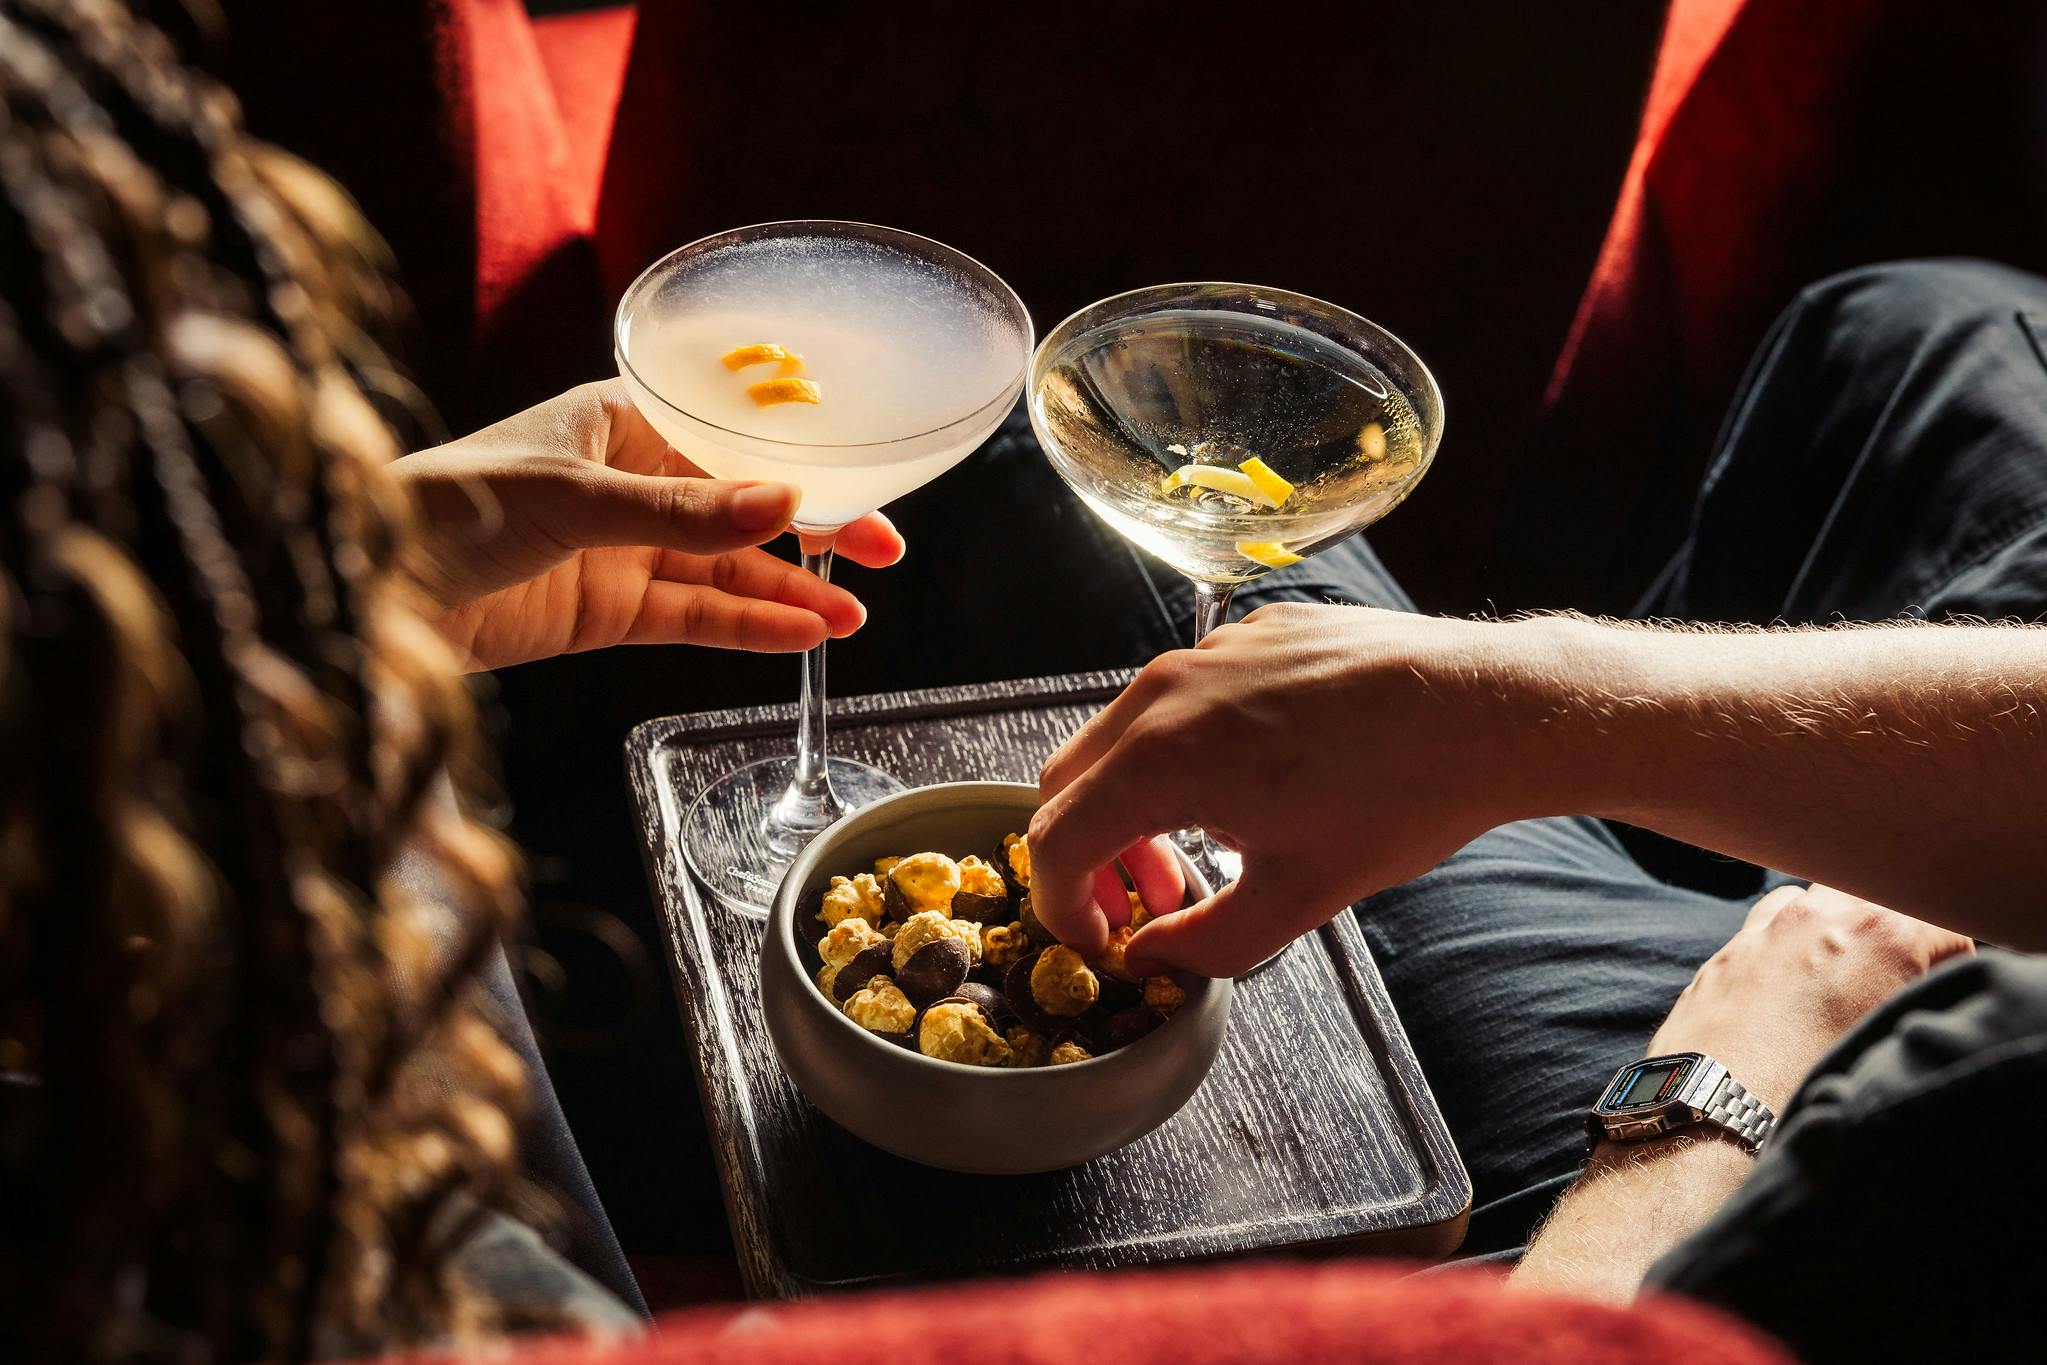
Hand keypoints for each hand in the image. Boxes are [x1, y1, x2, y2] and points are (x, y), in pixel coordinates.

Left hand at [394, 380, 905, 669]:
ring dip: (788, 592)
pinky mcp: (608, 610)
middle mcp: (632, 480)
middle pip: (742, 507)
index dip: (804, 466)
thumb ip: (684, 511)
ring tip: (851, 617)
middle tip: (884, 554)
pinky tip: (798, 635)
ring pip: (726, 569)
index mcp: (624, 419)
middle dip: (814, 533)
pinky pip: (693, 616)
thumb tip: (787, 505)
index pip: (734, 440)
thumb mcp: (576, 498)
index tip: (865, 489)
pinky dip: (745, 627)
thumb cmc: (448, 502)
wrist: (365, 585)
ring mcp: (623, 548)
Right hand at [1030, 603, 1544, 972]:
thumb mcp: (1297, 898)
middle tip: (1151, 904)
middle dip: (1093, 853)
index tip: (1100, 941)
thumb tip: (1152, 956)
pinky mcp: (1253, 632)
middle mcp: (1166, 691)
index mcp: (1160, 759)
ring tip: (1206, 849)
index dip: (1062, 905)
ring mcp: (1209, 651)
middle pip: (1072, 780)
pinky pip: (1186, 695)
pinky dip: (1186, 750)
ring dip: (1137, 802)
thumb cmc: (1399, 799)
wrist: (1486, 707)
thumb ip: (1204, 944)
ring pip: (1125, 733)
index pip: (1056, 839)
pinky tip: (1260, 782)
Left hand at [1643, 882, 1973, 1109]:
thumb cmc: (1809, 1091)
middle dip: (1893, 934)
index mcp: (1880, 933)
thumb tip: (1922, 995)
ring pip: (1819, 902)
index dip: (1951, 962)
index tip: (1940, 993)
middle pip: (1877, 900)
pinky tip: (1790, 989)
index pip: (1944, 924)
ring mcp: (1768, 927)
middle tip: (1892, 986)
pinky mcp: (1729, 950)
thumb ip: (1916, 1003)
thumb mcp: (1892, 1045)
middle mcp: (1822, 915)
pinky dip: (1789, 942)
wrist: (1714, 1113)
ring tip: (1838, 986)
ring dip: (1836, 930)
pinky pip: (1771, 924)